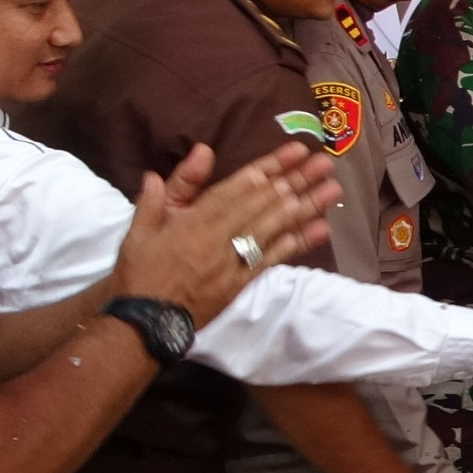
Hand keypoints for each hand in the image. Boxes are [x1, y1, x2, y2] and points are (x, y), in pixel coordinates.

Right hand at [113, 143, 337, 326]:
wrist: (142, 321)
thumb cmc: (140, 271)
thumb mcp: (142, 226)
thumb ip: (170, 189)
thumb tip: (198, 152)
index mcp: (194, 220)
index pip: (239, 187)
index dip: (269, 167)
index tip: (295, 151)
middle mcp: (217, 237)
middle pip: (263, 203)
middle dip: (296, 181)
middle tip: (325, 163)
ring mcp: (232, 261)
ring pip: (273, 228)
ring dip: (306, 208)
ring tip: (332, 190)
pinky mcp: (240, 283)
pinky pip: (272, 259)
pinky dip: (297, 244)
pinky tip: (321, 229)